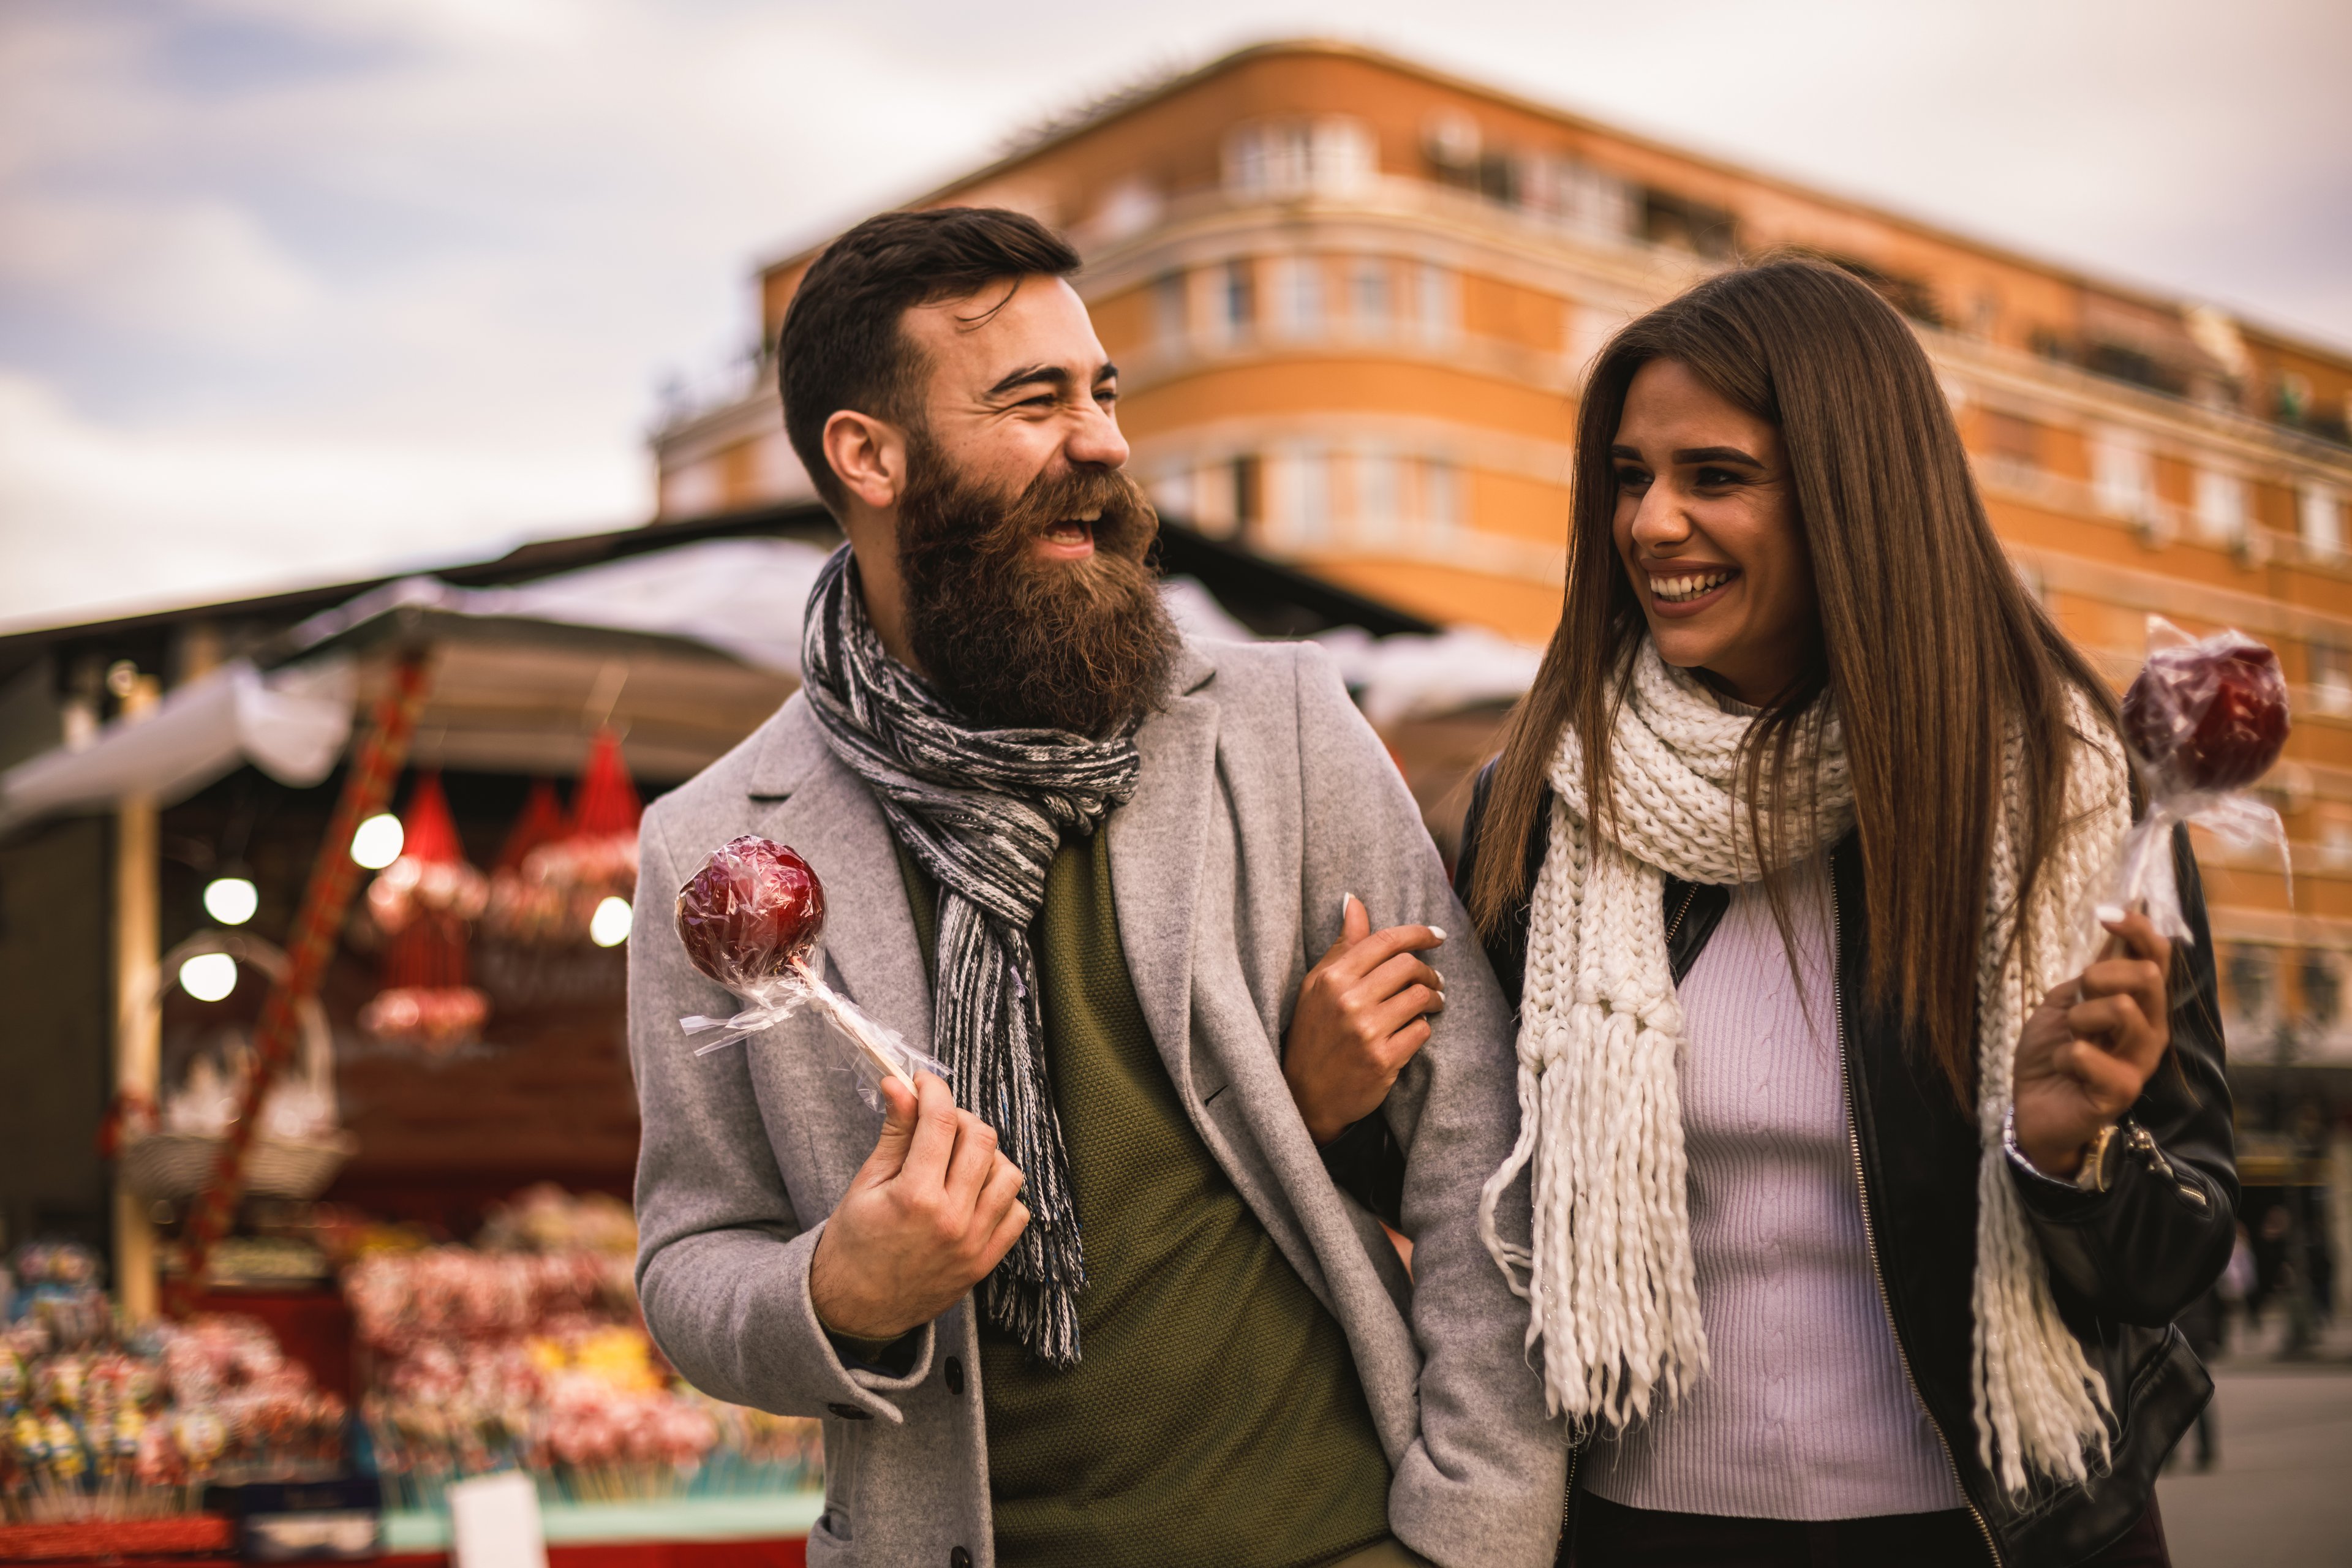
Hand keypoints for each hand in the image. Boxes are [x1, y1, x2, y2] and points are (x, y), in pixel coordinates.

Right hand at [809, 1071, 1029, 1340]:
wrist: (855, 1308)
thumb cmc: (853, 1245)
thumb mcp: (865, 1184)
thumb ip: (893, 1133)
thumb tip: (900, 1084)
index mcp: (915, 1197)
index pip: (940, 1121)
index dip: (933, 1091)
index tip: (923, 1083)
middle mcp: (952, 1219)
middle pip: (981, 1139)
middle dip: (958, 1118)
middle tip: (936, 1122)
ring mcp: (974, 1243)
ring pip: (1008, 1173)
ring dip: (985, 1156)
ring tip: (956, 1159)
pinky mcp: (985, 1261)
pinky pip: (1017, 1213)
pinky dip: (1001, 1195)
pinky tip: (974, 1192)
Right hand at [1283, 893, 1447, 1143]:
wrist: (1305, 1095)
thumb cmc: (1312, 1034)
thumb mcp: (1317, 985)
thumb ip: (1343, 945)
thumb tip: (1354, 901)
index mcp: (1332, 978)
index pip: (1386, 942)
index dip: (1418, 934)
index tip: (1437, 936)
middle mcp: (1349, 1002)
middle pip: (1408, 967)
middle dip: (1428, 970)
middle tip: (1434, 978)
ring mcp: (1367, 1033)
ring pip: (1420, 997)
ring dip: (1434, 998)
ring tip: (1433, 1002)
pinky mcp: (1383, 1061)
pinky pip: (1422, 1031)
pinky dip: (1424, 1028)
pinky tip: (1416, 1029)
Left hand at [2011, 909, 2171, 1177]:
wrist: (2033, 1106)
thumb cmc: (2052, 1054)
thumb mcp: (2064, 1003)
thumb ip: (2092, 974)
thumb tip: (2114, 928)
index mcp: (2139, 1005)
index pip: (2157, 957)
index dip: (2138, 929)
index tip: (2107, 913)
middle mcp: (2150, 1030)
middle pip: (2148, 976)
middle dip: (2102, 974)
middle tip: (2078, 999)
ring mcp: (2140, 1061)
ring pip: (2123, 1009)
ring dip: (2080, 1018)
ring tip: (2072, 1038)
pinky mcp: (2122, 1091)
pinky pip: (2088, 1054)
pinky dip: (2065, 1056)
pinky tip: (2066, 1070)